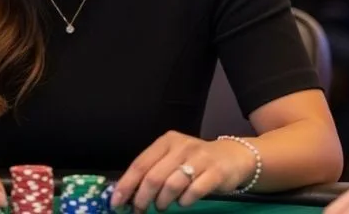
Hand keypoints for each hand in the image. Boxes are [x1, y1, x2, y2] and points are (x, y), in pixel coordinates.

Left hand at [111, 132, 256, 211]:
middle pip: (153, 177)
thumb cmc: (195, 160)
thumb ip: (153, 170)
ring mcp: (199, 159)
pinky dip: (184, 201)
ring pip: (172, 185)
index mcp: (166, 141)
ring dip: (163, 202)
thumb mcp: (173, 158)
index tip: (116, 203)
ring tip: (162, 206)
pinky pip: (193, 191)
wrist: (232, 157)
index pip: (140, 164)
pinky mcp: (215, 172)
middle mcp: (181, 146)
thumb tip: (128, 193)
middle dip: (142, 198)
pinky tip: (183, 202)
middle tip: (139, 210)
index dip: (126, 185)